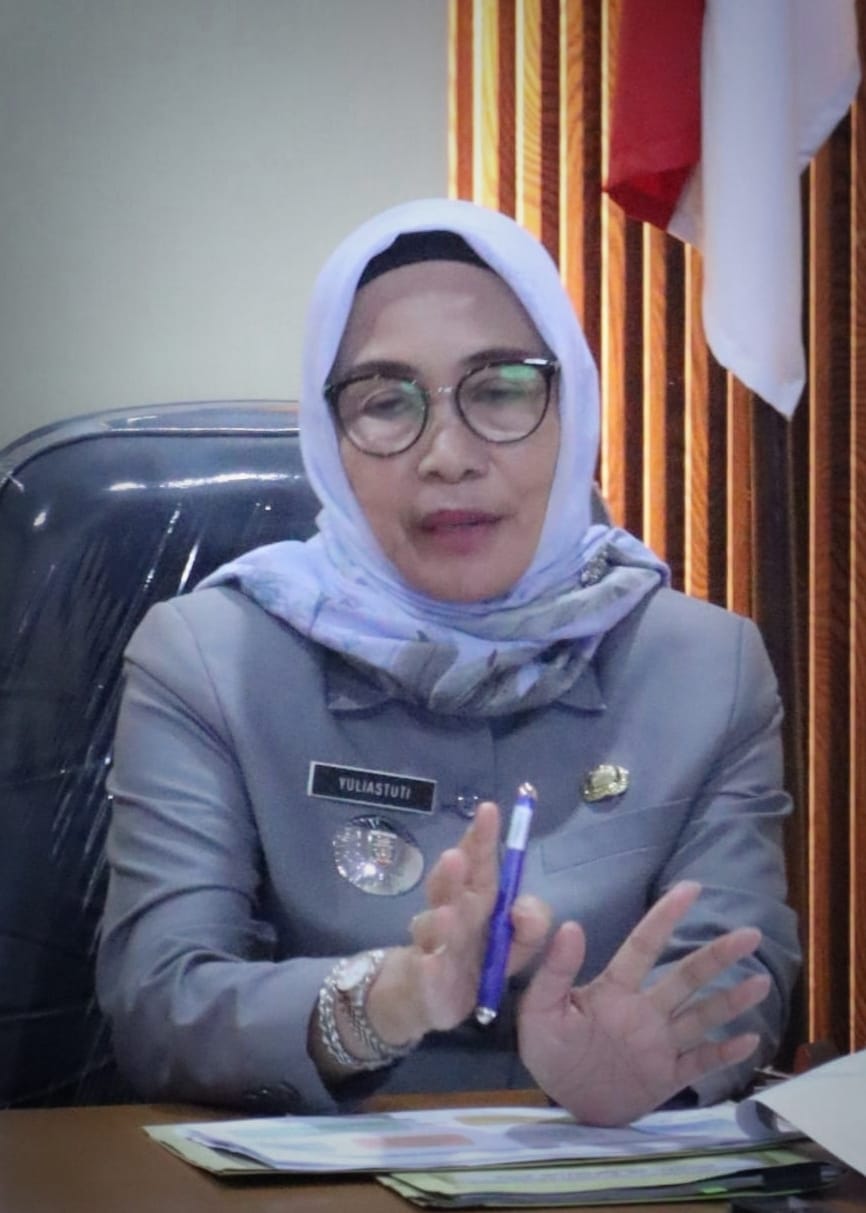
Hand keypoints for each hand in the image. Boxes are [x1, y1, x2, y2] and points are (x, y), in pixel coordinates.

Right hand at [367, 801, 550, 1045]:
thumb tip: (525, 907)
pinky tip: (431, 962)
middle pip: (455, 886)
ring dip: (442, 916)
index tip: (489, 810)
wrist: (419, 999)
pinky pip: (427, 975)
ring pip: (436, 926)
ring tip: (449, 907)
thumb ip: (529, 926)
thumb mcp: (509, 949)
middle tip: (461, 850)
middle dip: (459, 867)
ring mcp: (432, 949)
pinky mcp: (425, 985)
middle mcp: (449, 916)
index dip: (482, 840)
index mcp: (473, 903)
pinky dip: (428, 969)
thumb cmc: (468, 964)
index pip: (479, 866)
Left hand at [516, 881, 770, 1125]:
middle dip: (718, 955)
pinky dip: (725, 1053)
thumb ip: (555, 971)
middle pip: (687, 977)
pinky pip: (701, 1062)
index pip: (644, 945)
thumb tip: (571, 925)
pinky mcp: (668, 1076)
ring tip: (761, 983)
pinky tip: (750, 1040)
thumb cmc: (549, 1049)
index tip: (691, 887)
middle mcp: (646, 1010)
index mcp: (615, 989)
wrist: (563, 1100)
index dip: (666, 916)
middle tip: (750, 933)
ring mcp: (660, 1043)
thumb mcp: (540, 1010)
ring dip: (731, 1000)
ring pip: (702, 1015)